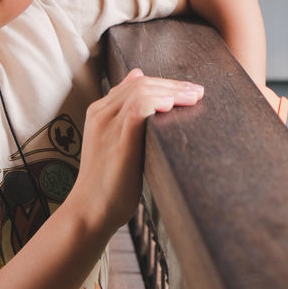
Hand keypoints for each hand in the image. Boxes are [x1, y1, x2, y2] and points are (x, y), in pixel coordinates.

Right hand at [68, 68, 202, 239]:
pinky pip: (139, 109)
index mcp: (100, 111)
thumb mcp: (114, 142)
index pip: (135, 83)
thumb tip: (138, 77)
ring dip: (172, 91)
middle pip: (141, 83)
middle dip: (173, 84)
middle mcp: (102, 113)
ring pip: (142, 91)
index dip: (164, 83)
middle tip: (198, 91)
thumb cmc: (107, 181)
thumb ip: (125, 115)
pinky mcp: (119, 140)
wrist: (90, 211)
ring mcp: (108, 125)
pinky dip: (157, 102)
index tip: (188, 90)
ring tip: (193, 98)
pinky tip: (172, 106)